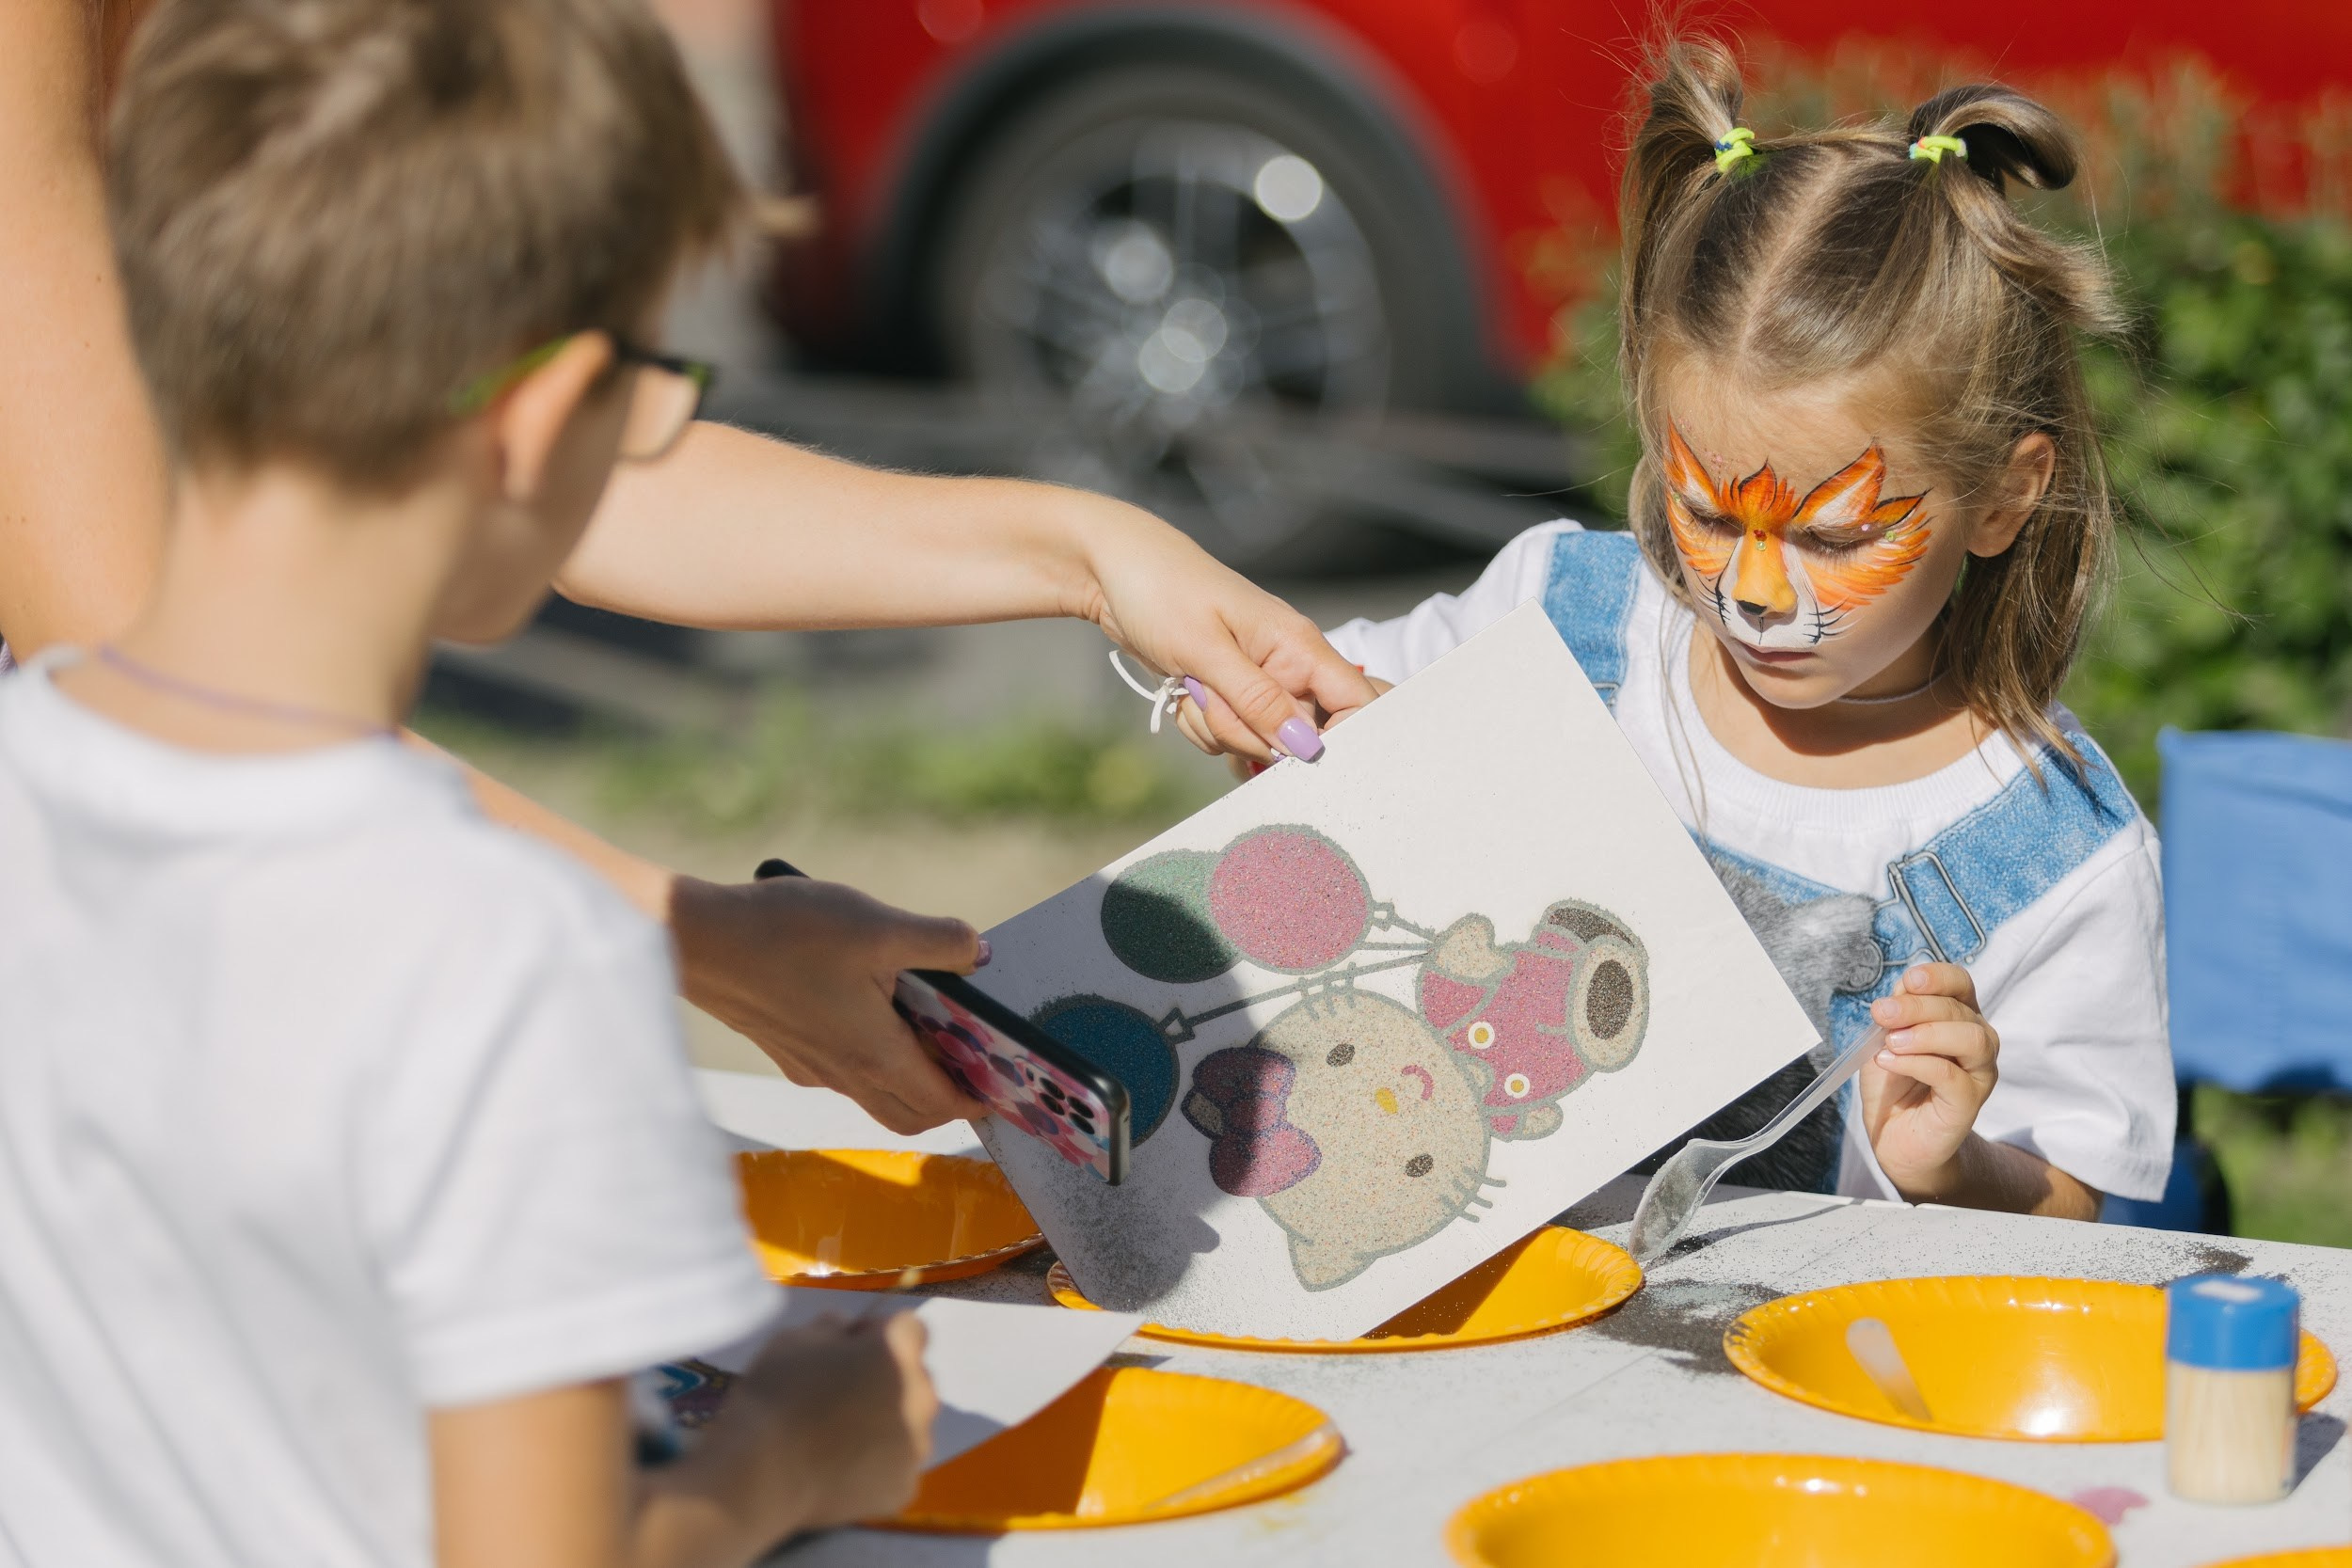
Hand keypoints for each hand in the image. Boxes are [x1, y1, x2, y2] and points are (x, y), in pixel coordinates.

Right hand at [669, 874, 986, 1133]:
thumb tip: (980, 952)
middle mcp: (843, 1075)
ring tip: (927, 1023)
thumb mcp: (878, 926)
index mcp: (875, 1057)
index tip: (1004, 1086)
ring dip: (906, 1074)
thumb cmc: (785, 935)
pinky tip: (868, 1001)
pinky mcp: (785, 1047)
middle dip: (947, 1099)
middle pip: (909, 1112)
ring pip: (873, 1091)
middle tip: (974, 1063)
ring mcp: (809, 1066)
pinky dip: (869, 1054)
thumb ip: (939, 941)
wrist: (694, 939)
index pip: (941, 1104)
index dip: (978, 1100)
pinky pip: (840, 1069)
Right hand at [741, 1312, 938, 1531]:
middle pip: (913, 1379)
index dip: (877, 1335)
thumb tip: (848, 1332)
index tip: (846, 1350)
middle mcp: (921, 1395)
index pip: (908, 1329)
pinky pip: (895, 1467)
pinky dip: (875, 1467)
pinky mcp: (901, 1487)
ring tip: (836, 1441)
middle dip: (885, 1382)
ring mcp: (915, 1446)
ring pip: (908, 1425)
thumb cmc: (778, 1394)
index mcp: (899, 1351)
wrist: (762, 1472)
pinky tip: (839, 1471)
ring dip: (884, 1425)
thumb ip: (834, 1327)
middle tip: (839, 1397)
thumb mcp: (797, 1338)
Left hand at [1072, 502, 1376, 761]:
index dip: (1343, 740)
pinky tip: (1181, 690)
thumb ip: (1259, 701)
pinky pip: (1226, 737)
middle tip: (1214, 700)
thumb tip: (1306, 747)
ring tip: (1189, 682)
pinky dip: (1200, 724)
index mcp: (1299, 646)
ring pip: (1256, 742)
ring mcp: (1258, 685)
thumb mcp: (1206, 649)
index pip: (1358, 703)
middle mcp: (1288, 668)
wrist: (1112, 570)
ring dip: (1217, 727)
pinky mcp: (1229, 697)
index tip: (1298, 757)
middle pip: (1300, 737)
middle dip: (1253, 736)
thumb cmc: (1163, 591)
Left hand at [1859, 963, 2000, 1198]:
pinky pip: (1950, 1075)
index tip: (1909, 981)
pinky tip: (1888, 1061)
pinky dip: (1916, 1063)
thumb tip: (1899, 991)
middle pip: (1959, 1009)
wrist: (1896, 1139)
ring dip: (1925, 1033)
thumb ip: (1894, 1016)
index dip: (1938, 977)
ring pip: (1970, 1038)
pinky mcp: (1969, 1103)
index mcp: (1957, 1018)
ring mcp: (1978, 1073)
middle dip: (1917, 1006)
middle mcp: (1977, 1041)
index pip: (1960, 984)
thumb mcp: (1884, 1042)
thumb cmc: (1894, 1087)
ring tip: (1891, 1042)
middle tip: (1881, 1013)